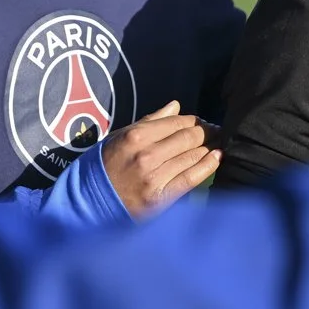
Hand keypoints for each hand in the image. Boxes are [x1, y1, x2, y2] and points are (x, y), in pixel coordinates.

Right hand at [100, 101, 221, 216]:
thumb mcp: (120, 138)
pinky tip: (217, 158)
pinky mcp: (160, 198)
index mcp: (135, 136)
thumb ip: (149, 122)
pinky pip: (191, 178)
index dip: (194, 120)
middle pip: (188, 137)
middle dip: (207, 132)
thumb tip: (176, 106)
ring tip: (219, 143)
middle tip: (217, 131)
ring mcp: (154, 177)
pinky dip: (207, 166)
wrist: (89, 202)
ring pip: (192, 155)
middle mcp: (146, 154)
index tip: (203, 122)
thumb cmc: (105, 167)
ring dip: (210, 147)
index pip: (176, 122)